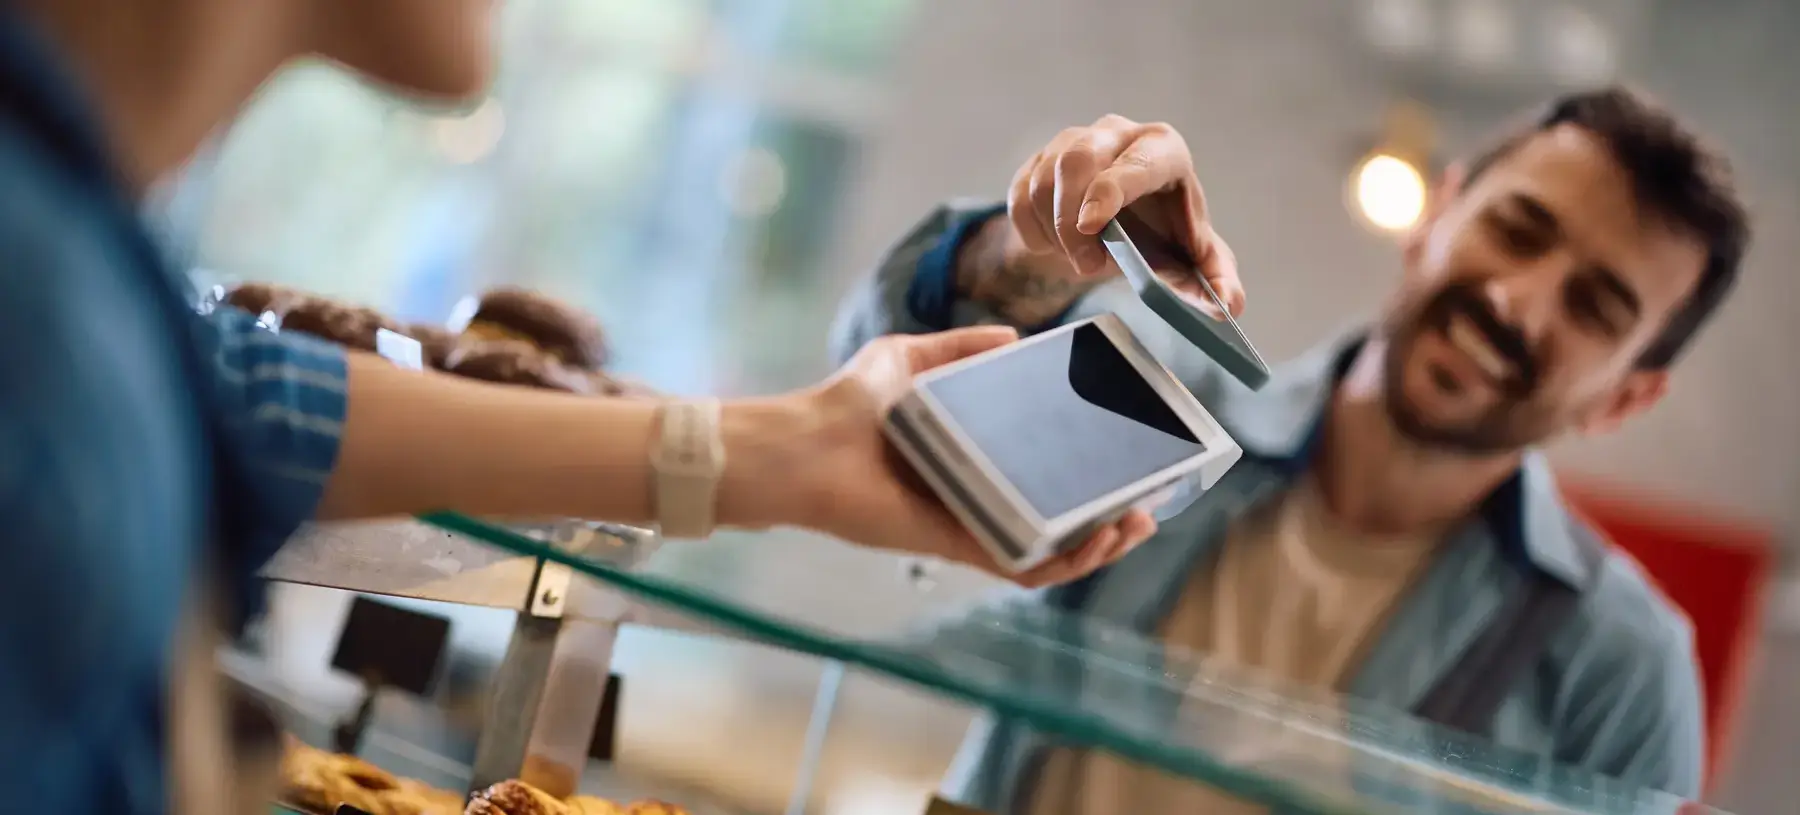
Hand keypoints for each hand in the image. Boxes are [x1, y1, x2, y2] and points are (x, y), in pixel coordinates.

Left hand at [781, 327, 1156, 587]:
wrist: (803, 445)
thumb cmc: (846, 404)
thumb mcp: (906, 358)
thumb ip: (957, 346)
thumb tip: (1012, 336)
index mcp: (972, 458)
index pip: (1041, 475)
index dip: (1087, 475)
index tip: (1127, 460)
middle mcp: (977, 496)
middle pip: (1056, 520)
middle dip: (1108, 520)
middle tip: (1145, 506)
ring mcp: (970, 524)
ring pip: (1048, 552)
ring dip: (1096, 546)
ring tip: (1131, 527)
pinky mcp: (956, 545)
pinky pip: (1019, 566)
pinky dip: (1060, 563)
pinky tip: (1092, 543)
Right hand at [1008, 114, 1244, 317]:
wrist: (1122, 226)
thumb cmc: (1165, 234)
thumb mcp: (1193, 258)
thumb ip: (1214, 279)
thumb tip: (1229, 305)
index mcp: (1162, 148)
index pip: (1133, 162)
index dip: (1109, 191)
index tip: (1093, 226)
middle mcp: (1116, 133)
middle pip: (1077, 160)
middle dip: (1073, 221)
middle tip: (1087, 265)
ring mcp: (1071, 141)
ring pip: (1043, 180)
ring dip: (1054, 231)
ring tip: (1080, 258)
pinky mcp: (1037, 161)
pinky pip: (1019, 194)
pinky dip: (1031, 231)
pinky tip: (1054, 246)